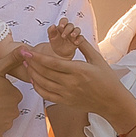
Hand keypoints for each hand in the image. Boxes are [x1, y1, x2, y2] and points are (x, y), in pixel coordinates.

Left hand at [19, 37, 135, 122]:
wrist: (112, 102)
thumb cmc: (107, 79)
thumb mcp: (97, 59)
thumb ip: (84, 46)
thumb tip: (75, 34)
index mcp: (78, 70)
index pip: (52, 63)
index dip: (37, 57)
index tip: (28, 50)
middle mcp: (71, 83)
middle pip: (45, 73)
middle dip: (32, 63)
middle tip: (23, 55)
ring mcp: (67, 94)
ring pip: (44, 84)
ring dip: (33, 75)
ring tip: (27, 65)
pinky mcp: (66, 102)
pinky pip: (47, 96)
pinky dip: (38, 88)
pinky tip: (34, 81)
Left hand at [45, 19, 91, 59]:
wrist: (60, 53)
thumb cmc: (56, 43)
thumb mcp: (51, 37)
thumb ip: (51, 31)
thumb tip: (53, 26)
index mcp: (62, 27)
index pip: (64, 20)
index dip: (63, 22)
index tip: (61, 26)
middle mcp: (69, 29)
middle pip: (70, 25)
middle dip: (67, 29)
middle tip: (63, 36)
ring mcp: (74, 34)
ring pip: (77, 30)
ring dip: (75, 32)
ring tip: (72, 36)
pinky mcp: (78, 40)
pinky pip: (81, 38)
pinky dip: (79, 39)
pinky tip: (75, 42)